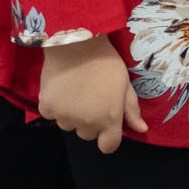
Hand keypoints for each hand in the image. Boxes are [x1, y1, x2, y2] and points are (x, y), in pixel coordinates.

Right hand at [38, 37, 145, 153]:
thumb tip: (142, 129)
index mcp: (109, 119)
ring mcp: (64, 117)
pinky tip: (62, 87)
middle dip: (90, 121)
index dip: (107, 136)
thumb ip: (131, 110)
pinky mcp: (46, 109)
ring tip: (76, 89)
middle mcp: (87, 123)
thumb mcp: (125, 83)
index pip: (108, 146)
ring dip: (71, 114)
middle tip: (91, 97)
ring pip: (68, 125)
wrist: (76, 42)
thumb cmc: (105, 61)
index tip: (105, 123)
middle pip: (87, 134)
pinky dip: (55, 105)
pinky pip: (51, 115)